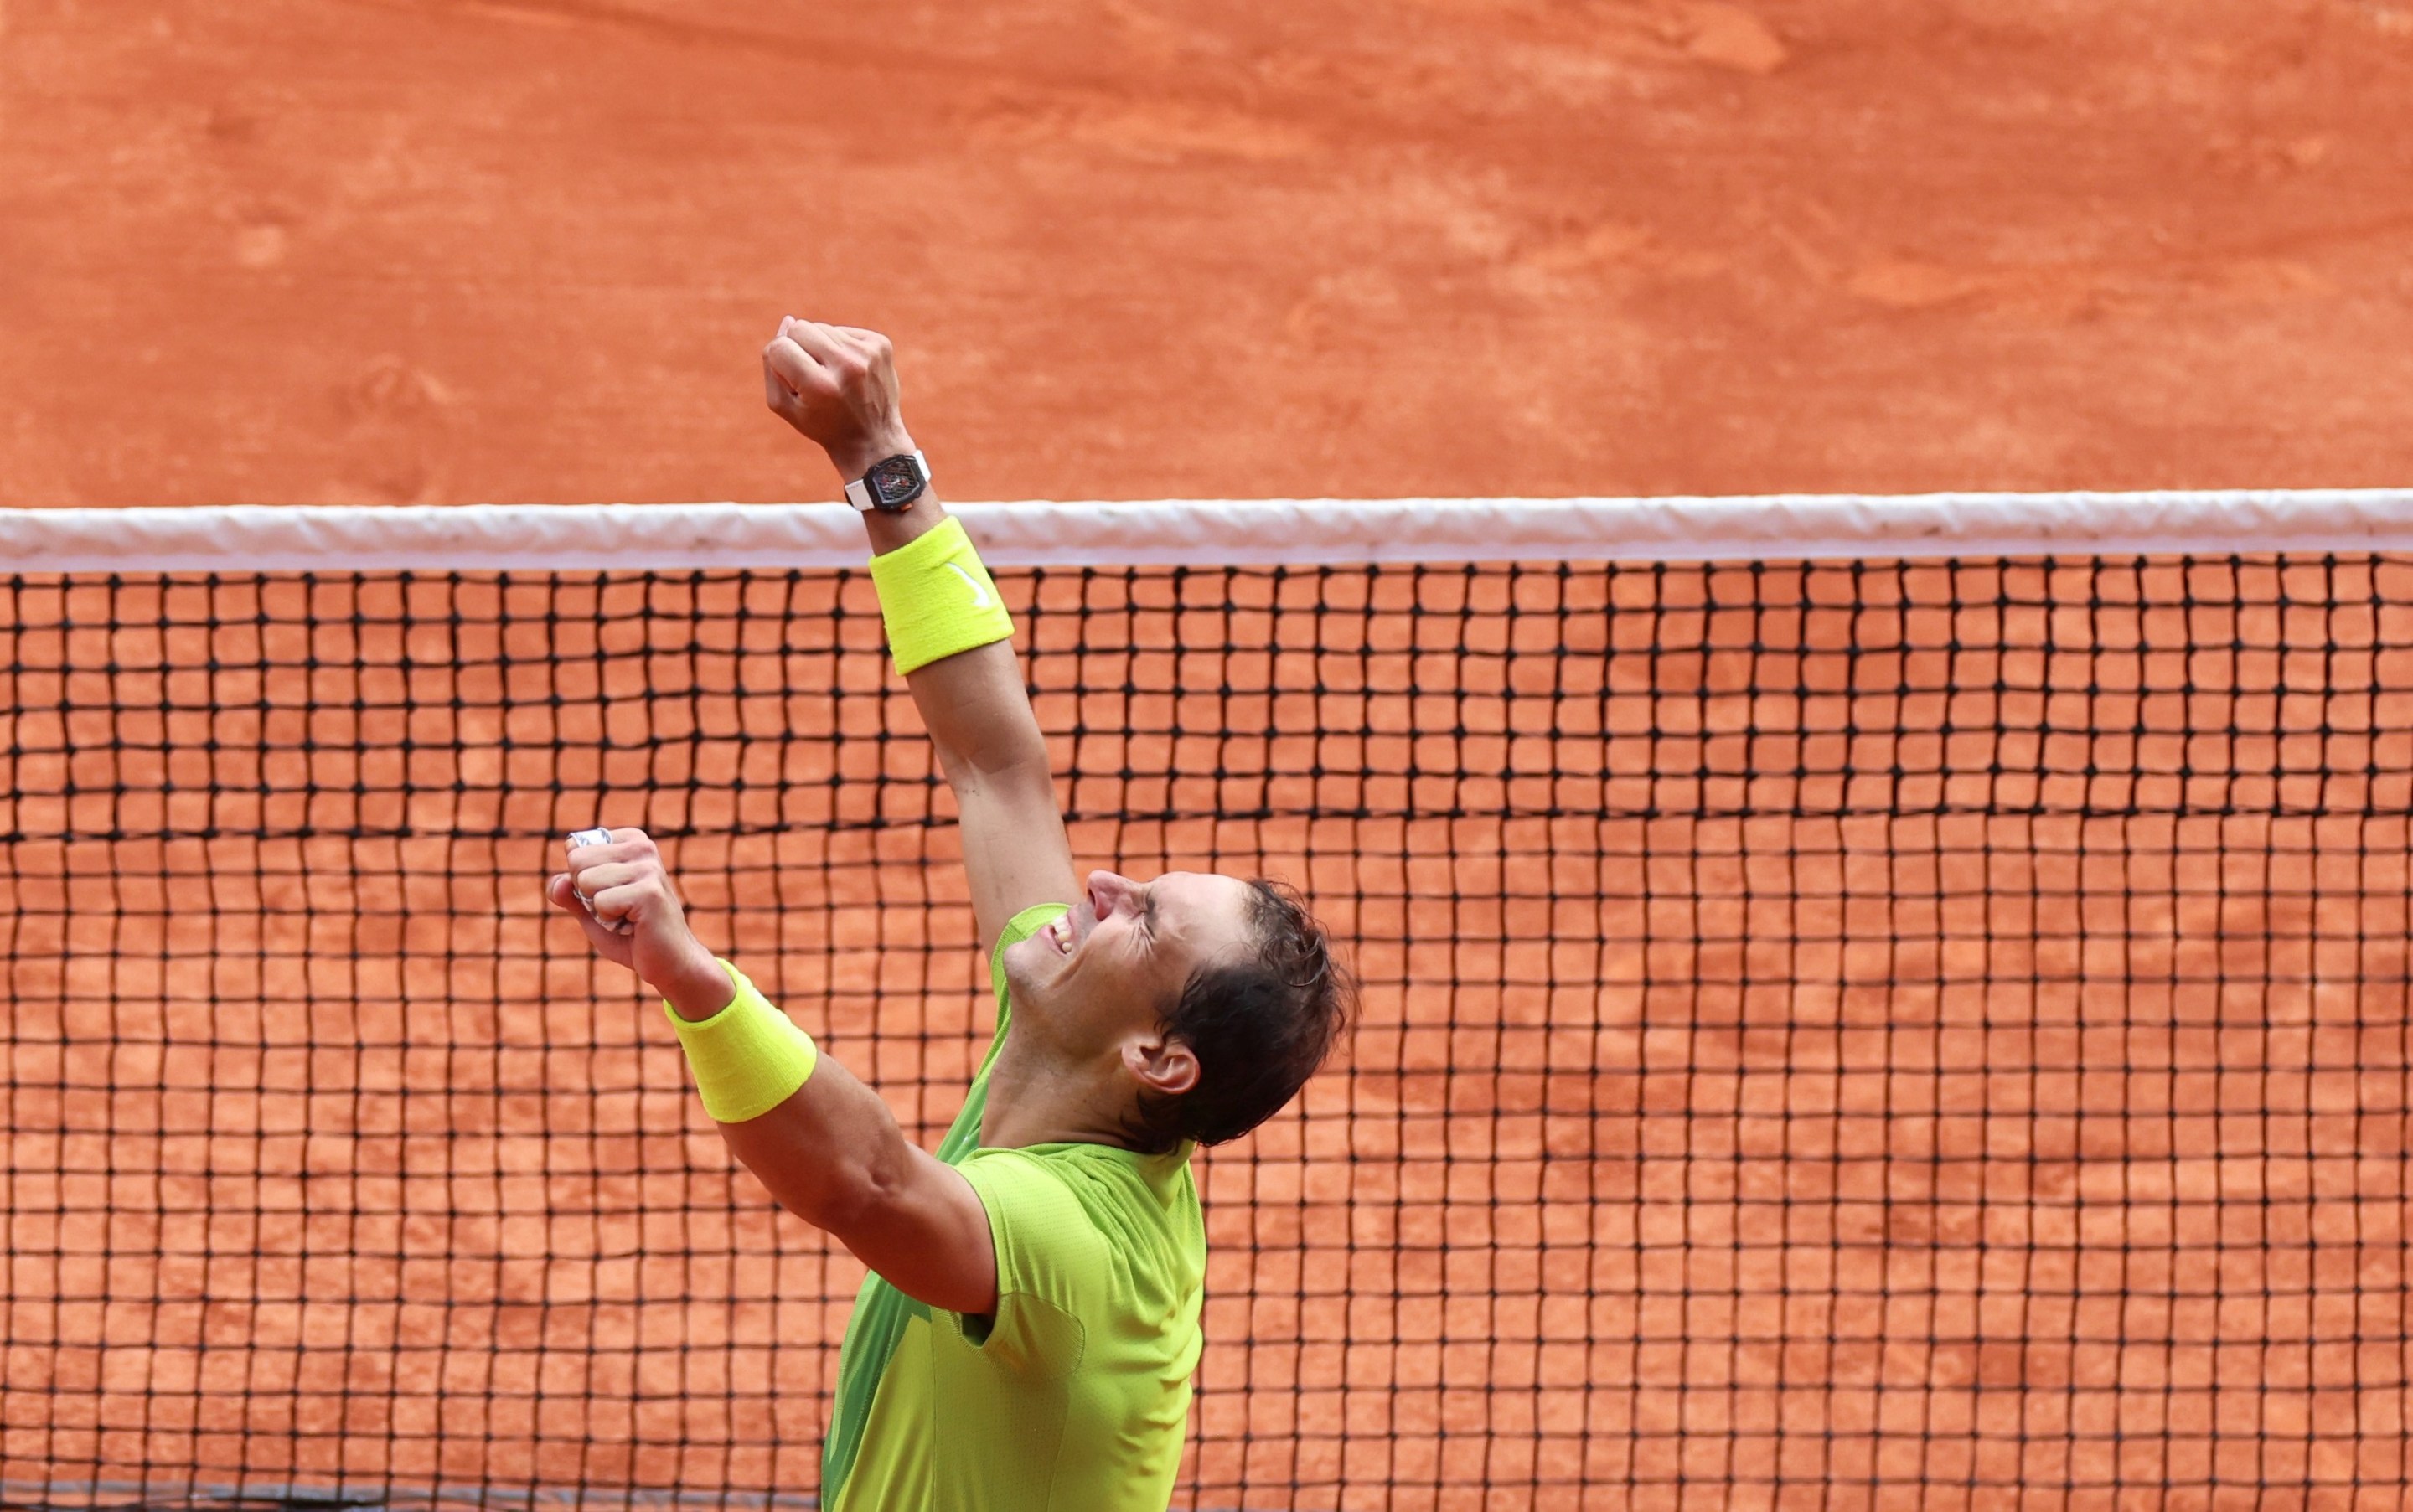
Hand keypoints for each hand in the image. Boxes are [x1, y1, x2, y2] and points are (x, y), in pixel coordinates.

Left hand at [548, 828, 734, 1017]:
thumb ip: (569, 893)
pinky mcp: (649, 891)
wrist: (668, 962)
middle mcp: (642, 847)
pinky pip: (600, 903)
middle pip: (577, 861)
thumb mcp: (590, 909)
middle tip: (618, 908)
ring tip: (627, 916)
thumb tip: (557, 883)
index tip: (611, 894)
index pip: (574, 848)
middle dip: (587, 893)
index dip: (581, 880)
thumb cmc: (630, 934)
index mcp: (630, 841)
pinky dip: (609, 921)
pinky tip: (635, 925)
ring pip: (585, 881)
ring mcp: (648, 867)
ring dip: (599, 909)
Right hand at [763, 316, 915, 481]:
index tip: (793, 381)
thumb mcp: (784, 406)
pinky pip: (844, 330)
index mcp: (820, 386)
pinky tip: (850, 371)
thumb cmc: (822, 424)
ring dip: (820, 347)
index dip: (779, 361)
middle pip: (800, 327)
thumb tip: (787, 321)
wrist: (873, 439)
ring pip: (822, 327)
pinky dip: (841, 347)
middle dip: (799, 348)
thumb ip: (772, 364)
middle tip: (814, 377)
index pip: (779, 346)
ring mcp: (867, 354)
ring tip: (833, 375)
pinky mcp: (881, 345)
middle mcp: (847, 366)